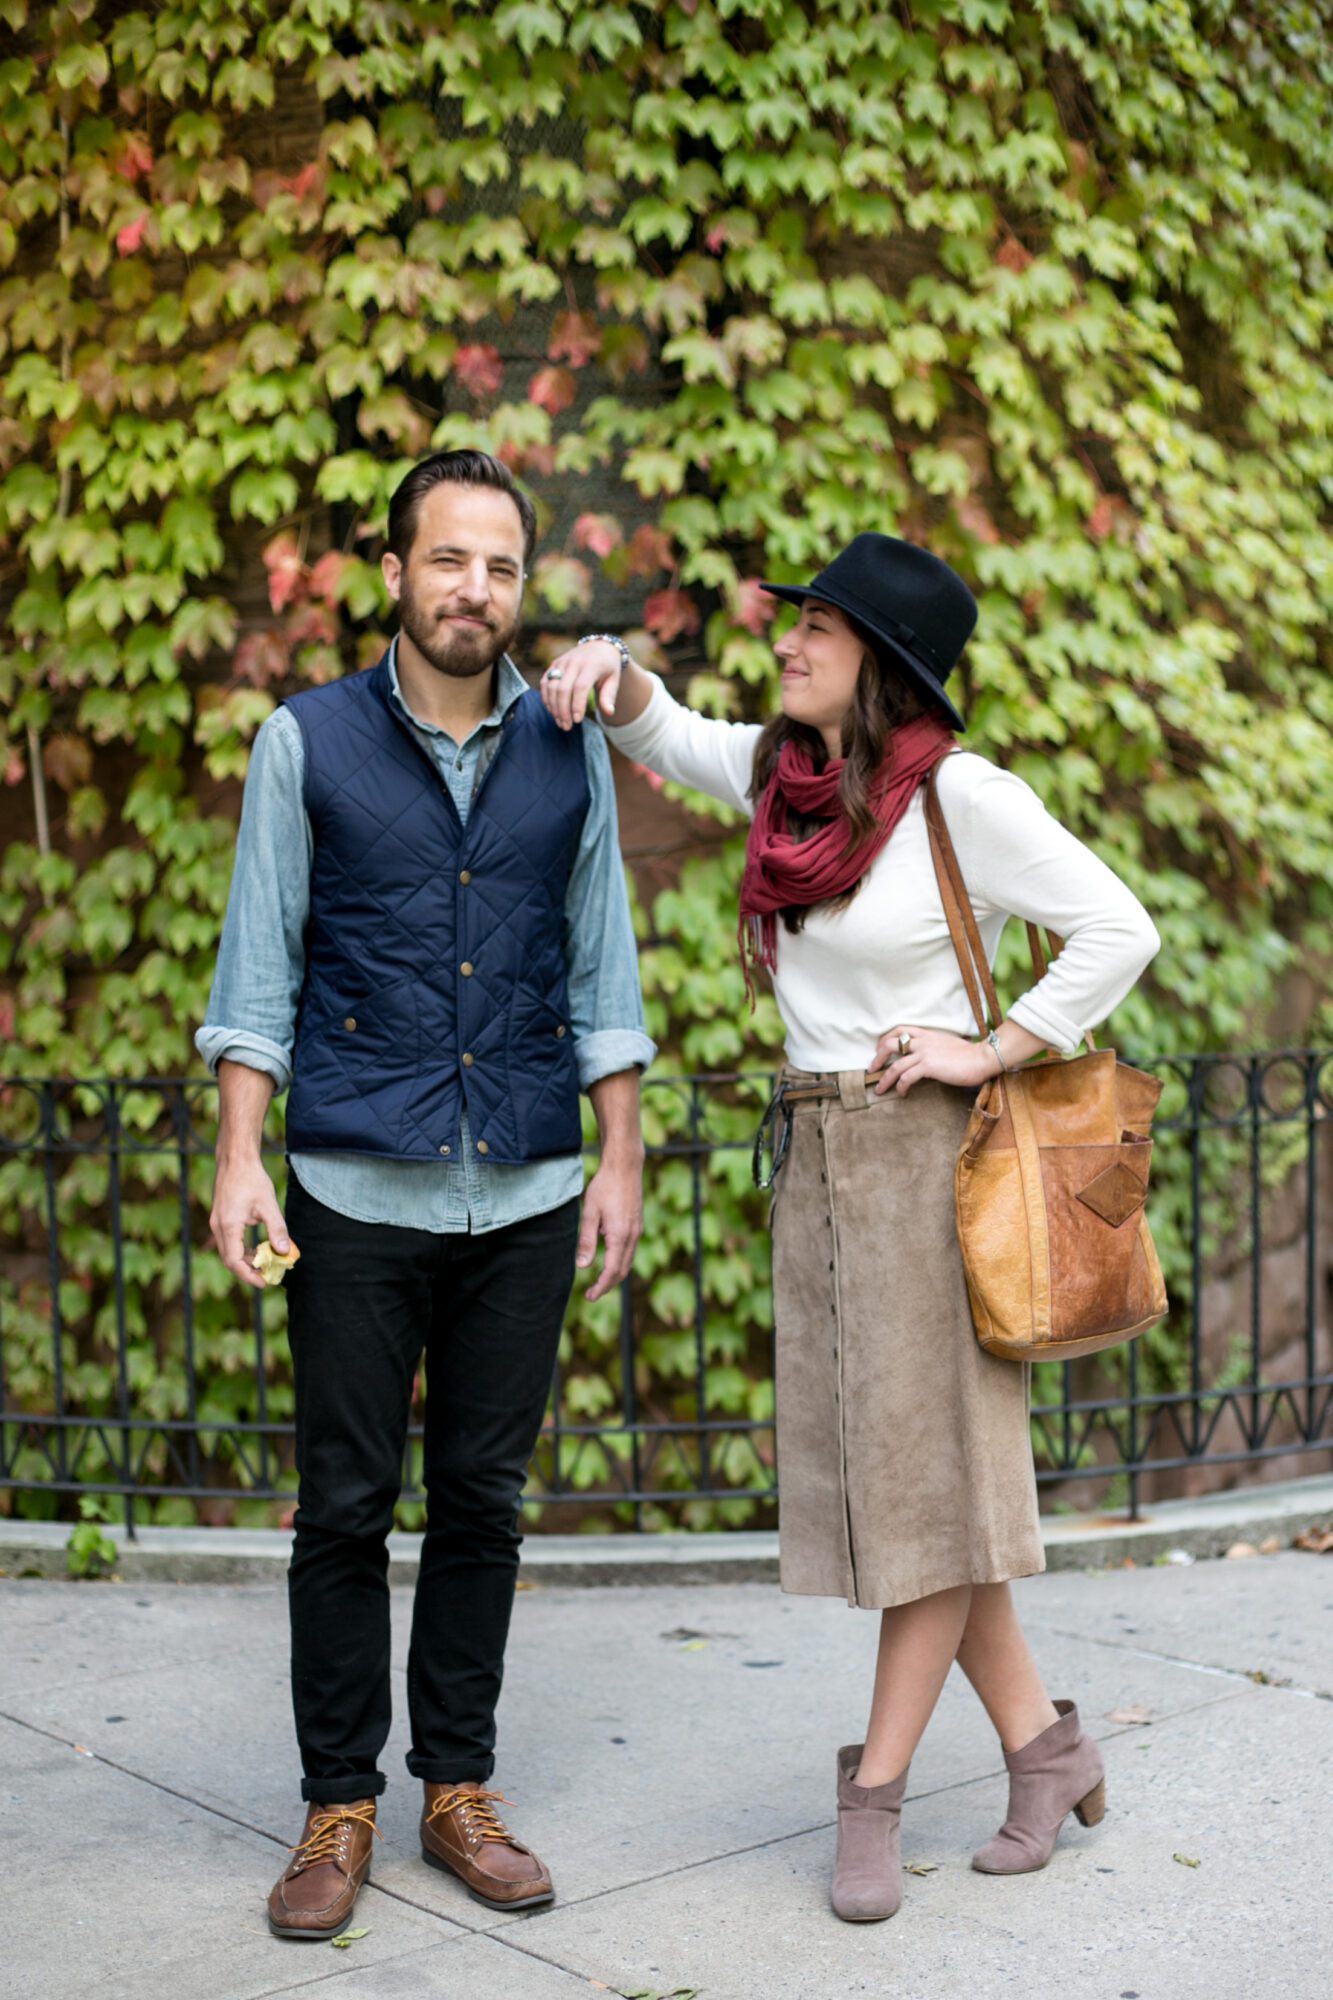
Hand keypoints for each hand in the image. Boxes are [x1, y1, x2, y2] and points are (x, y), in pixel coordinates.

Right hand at [209, 1153, 289, 1289]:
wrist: (235, 1159)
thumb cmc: (252, 1179)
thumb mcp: (268, 1204)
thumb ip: (276, 1229)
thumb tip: (284, 1251)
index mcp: (228, 1225)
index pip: (234, 1261)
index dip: (248, 1275)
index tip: (264, 1282)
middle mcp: (218, 1226)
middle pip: (229, 1260)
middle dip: (247, 1271)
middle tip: (267, 1276)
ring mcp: (216, 1222)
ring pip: (227, 1251)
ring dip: (244, 1260)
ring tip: (264, 1264)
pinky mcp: (219, 1218)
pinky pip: (228, 1242)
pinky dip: (240, 1249)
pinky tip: (256, 1248)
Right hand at [540, 637, 622, 730]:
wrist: (599, 646)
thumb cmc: (608, 667)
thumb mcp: (613, 680)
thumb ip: (609, 696)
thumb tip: (609, 713)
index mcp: (591, 665)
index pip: (580, 687)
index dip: (577, 705)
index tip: (577, 720)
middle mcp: (574, 662)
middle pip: (562, 688)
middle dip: (563, 710)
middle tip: (566, 727)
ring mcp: (562, 662)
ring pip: (551, 686)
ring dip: (553, 707)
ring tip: (560, 722)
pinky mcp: (554, 664)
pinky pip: (545, 682)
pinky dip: (546, 698)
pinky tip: (552, 711)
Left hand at [576, 1151, 642, 1300]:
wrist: (624, 1166)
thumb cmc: (605, 1186)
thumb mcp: (589, 1213)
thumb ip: (586, 1241)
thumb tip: (583, 1267)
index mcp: (620, 1236)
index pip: (612, 1271)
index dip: (601, 1287)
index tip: (590, 1297)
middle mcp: (633, 1236)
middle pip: (622, 1270)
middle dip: (608, 1285)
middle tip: (591, 1294)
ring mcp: (637, 1230)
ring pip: (627, 1261)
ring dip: (614, 1274)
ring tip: (599, 1282)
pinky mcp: (637, 1224)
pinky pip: (629, 1250)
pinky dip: (619, 1262)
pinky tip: (608, 1259)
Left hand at [871, 1024, 1000, 1096]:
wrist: (981, 1057)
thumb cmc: (968, 1054)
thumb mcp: (946, 1043)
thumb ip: (933, 1046)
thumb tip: (926, 1056)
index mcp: (926, 1034)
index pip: (899, 1029)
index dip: (885, 1038)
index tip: (878, 1048)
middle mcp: (922, 1041)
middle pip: (890, 1044)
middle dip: (877, 1057)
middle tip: (872, 1069)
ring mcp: (924, 1053)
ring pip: (895, 1065)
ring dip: (884, 1079)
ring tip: (879, 1089)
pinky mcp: (928, 1066)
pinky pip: (907, 1077)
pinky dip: (900, 1086)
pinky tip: (901, 1093)